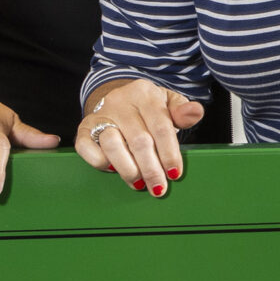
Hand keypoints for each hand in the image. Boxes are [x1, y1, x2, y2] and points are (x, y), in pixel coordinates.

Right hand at [77, 78, 205, 194]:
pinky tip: (113, 170)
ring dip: (128, 169)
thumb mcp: (169, 103)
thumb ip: (182, 111)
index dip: (169, 153)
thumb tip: (195, 111)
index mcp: (145, 93)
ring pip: (112, 144)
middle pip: (138, 140)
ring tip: (139, 183)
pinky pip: (86, 147)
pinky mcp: (84, 127)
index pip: (161, 126)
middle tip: (158, 187)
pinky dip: (100, 162)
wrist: (119, 99)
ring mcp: (100, 114)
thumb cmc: (149, 108)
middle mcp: (120, 101)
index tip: (175, 173)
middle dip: (151, 169)